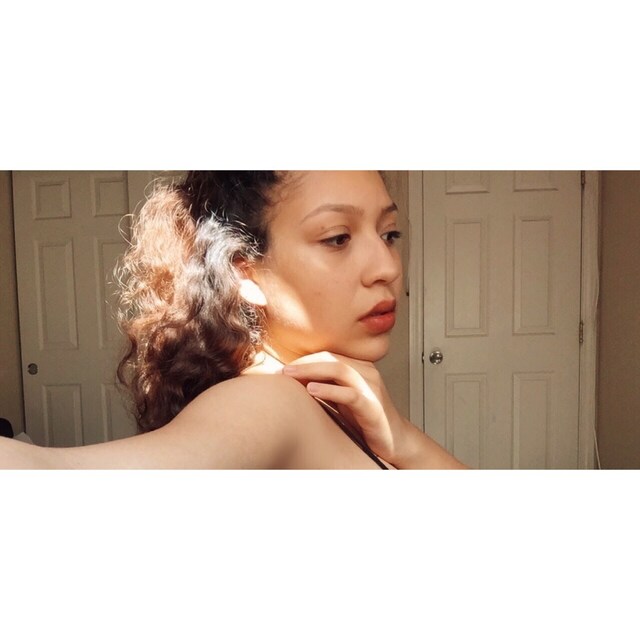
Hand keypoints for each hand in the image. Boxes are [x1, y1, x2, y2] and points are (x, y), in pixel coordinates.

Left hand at [281, 351, 406, 463]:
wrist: (396, 441)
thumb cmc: (367, 420)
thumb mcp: (343, 399)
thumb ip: (326, 387)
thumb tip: (296, 382)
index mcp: (359, 368)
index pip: (328, 356)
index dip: (304, 359)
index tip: (283, 368)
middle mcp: (366, 373)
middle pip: (331, 359)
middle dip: (304, 362)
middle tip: (282, 370)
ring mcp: (371, 388)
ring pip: (339, 370)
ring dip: (311, 371)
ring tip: (290, 375)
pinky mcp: (373, 407)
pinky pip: (350, 394)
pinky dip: (329, 390)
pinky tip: (312, 390)